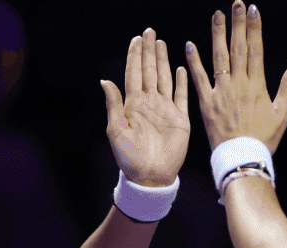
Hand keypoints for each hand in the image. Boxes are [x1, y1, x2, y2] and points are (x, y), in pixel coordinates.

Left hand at [101, 28, 189, 186]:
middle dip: (148, 51)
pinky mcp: (180, 119)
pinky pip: (181, 96)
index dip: (134, 56)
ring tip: (161, 43)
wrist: (150, 175)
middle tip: (149, 32)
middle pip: (149, 71)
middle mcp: (149, 103)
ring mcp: (165, 109)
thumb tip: (105, 81)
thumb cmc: (129, 157)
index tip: (136, 39)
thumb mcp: (115, 130)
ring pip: (164, 78)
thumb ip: (113, 104)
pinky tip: (180, 68)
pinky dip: (181, 82)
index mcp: (132, 104)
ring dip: (163, 61)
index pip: (133, 74)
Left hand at [185, 2, 286, 151]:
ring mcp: (221, 92)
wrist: (241, 159)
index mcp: (257, 86)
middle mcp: (238, 84)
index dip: (254, 29)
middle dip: (238, 24)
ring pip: (219, 58)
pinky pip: (198, 79)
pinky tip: (189, 44)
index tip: (253, 11)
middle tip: (237, 4)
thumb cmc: (264, 139)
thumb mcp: (282, 114)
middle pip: (238, 48)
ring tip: (217, 15)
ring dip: (217, 35)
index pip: (256, 50)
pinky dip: (193, 61)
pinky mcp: (206, 103)